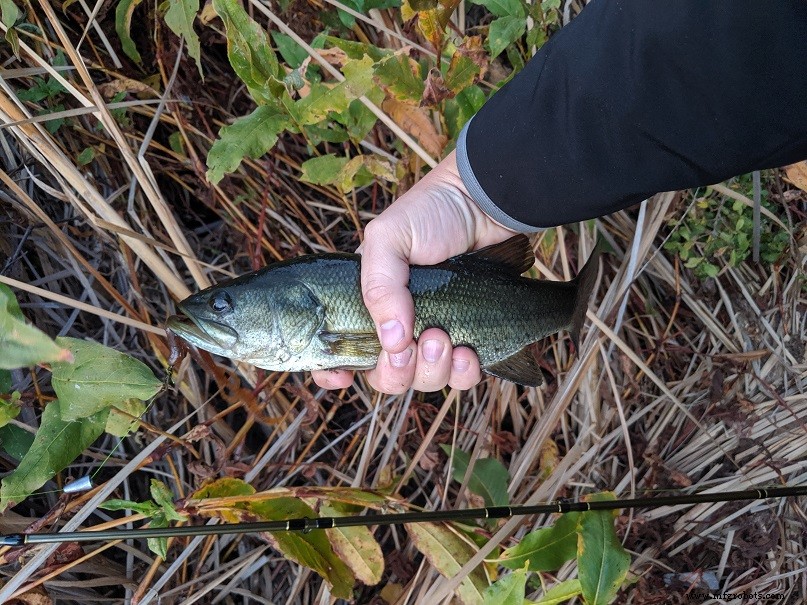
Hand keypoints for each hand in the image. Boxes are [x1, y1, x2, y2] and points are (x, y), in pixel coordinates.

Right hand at [312, 151, 516, 392]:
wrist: (488, 204)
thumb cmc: (433, 212)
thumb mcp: (390, 238)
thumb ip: (379, 286)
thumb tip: (392, 341)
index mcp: (368, 301)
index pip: (341, 350)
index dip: (335, 370)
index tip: (344, 377)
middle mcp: (397, 324)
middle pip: (384, 376)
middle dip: (397, 371)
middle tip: (418, 341)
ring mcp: (434, 333)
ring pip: (423, 381)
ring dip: (432, 370)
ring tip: (445, 337)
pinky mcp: (468, 339)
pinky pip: (461, 378)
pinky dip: (463, 373)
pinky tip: (468, 351)